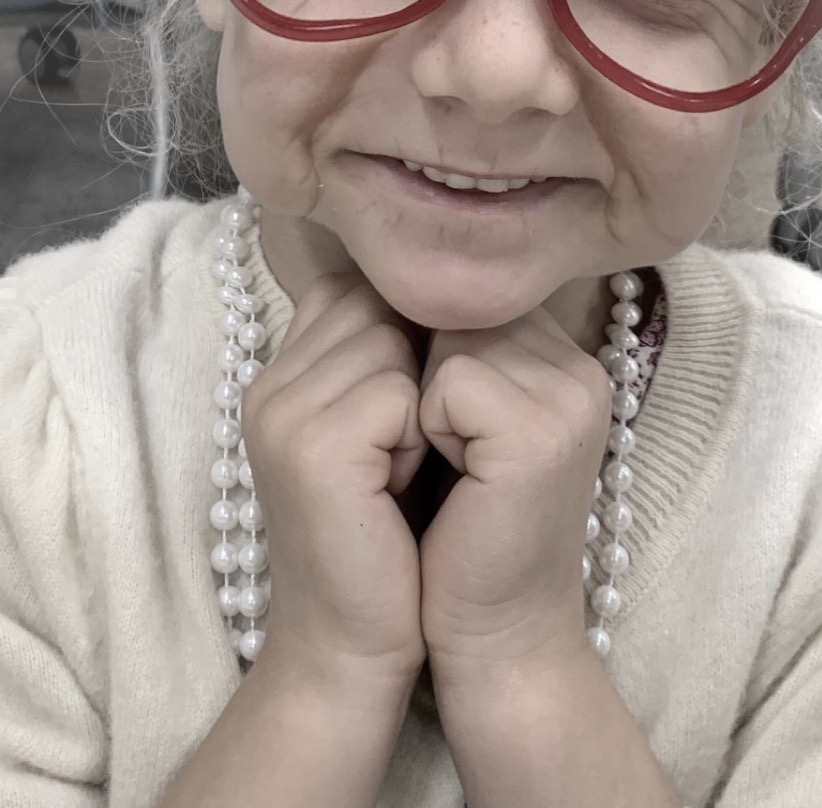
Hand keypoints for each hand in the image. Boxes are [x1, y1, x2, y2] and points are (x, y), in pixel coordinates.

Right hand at [240, 272, 429, 693]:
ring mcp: (282, 412)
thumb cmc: (387, 541)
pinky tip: (400, 490)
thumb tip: (441, 286)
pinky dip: (420, 439)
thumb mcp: (379, 435)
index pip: (356, 287)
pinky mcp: (312, 448)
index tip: (414, 408)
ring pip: (393, 342)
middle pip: (378, 304)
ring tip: (403, 469)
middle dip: (419, 367)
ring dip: (423, 404)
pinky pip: (401, 394)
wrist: (351, 648)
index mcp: (280, 374)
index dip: (406, 333)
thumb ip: (382, 358)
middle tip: (409, 449)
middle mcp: (268, 383)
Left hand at [417, 309, 611, 684]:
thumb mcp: (454, 422)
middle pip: (453, 311)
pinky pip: (449, 381)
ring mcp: (570, 395)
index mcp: (563, 357)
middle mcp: (581, 366)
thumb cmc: (455, 532)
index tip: (433, 428)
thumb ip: (447, 346)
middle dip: (417, 378)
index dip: (421, 355)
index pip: (464, 297)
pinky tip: (457, 481)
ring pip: (448, 339)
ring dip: (419, 403)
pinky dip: (429, 431)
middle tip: (440, 455)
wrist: (490, 636)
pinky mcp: (543, 431)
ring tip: (450, 467)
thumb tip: (384, 273)